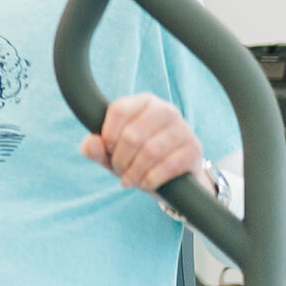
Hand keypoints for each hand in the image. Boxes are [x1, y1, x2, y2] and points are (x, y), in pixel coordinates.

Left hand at [80, 92, 204, 193]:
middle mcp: (165, 109)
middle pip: (132, 134)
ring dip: (134, 171)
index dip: (107, 135)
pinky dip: (151, 179)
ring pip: (150, 151)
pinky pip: (168, 166)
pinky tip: (145, 183)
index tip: (107, 149)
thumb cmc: (136, 158)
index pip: (118, 110)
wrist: (172, 178)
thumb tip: (90, 143)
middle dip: (120, 159)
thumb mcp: (111, 153)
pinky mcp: (194, 149)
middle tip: (119, 169)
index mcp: (143, 102)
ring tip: (130, 179)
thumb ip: (95, 147)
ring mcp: (183, 128)